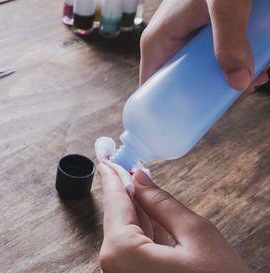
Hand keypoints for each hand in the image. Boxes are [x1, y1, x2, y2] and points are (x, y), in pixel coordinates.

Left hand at [96, 163, 269, 272]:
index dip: (113, 178)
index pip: (116, 206)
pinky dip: (140, 236)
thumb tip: (139, 179)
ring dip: (135, 215)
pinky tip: (149, 216)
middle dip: (126, 195)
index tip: (106, 158)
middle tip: (126, 166)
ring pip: (124, 239)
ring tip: (141, 186)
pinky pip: (129, 256)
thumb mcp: (197, 234)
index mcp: (122, 257)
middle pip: (118, 223)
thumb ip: (161, 203)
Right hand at [139, 0, 268, 101]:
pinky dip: (241, 63)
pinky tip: (262, 60)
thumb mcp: (225, 5)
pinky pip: (220, 58)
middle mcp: (172, 44)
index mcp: (159, 43)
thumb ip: (229, 41)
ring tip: (261, 73)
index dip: (167, 112)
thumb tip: (238, 84)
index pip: (150, 90)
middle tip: (243, 91)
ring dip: (234, 79)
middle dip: (214, 95)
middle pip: (184, 87)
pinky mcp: (209, 35)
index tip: (192, 124)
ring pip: (205, 74)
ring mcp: (191, 40)